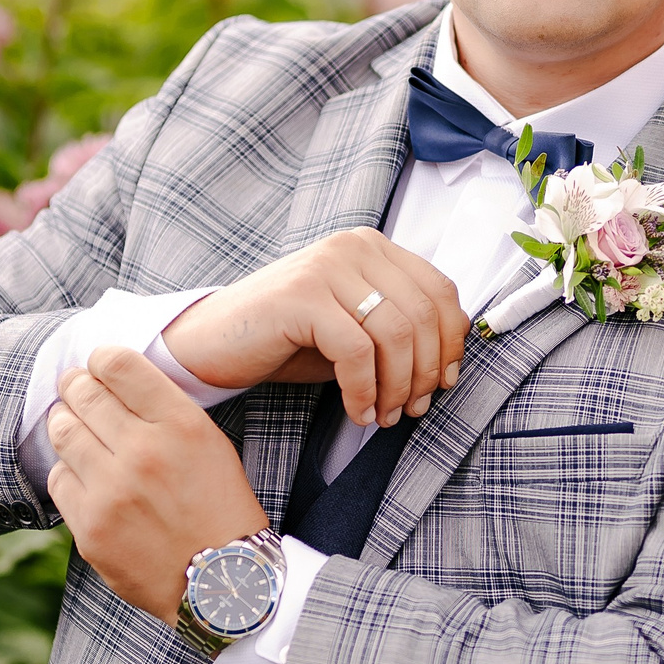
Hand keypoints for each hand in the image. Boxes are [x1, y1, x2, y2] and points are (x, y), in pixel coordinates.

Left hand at [46, 345, 269, 618]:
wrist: (223, 584)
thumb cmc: (219, 508)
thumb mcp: (210, 444)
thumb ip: (163, 411)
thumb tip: (110, 382)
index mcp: (181, 425)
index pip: (119, 364)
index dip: (101, 359)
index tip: (99, 366)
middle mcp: (144, 453)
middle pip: (84, 394)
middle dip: (75, 385)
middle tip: (74, 386)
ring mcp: (112, 492)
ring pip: (63, 432)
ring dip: (66, 423)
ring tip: (74, 425)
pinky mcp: (90, 528)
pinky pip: (59, 480)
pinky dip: (68, 473)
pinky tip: (86, 476)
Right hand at [161, 227, 468, 428]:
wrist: (212, 342)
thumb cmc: (287, 340)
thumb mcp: (354, 329)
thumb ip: (397, 332)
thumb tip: (449, 366)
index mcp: (372, 247)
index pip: (440, 291)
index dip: (451, 343)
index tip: (445, 384)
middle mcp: (352, 246)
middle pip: (423, 314)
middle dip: (427, 372)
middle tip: (412, 410)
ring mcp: (326, 266)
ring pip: (395, 333)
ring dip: (397, 387)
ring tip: (384, 416)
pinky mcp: (302, 295)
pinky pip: (357, 351)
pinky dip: (364, 390)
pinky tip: (358, 411)